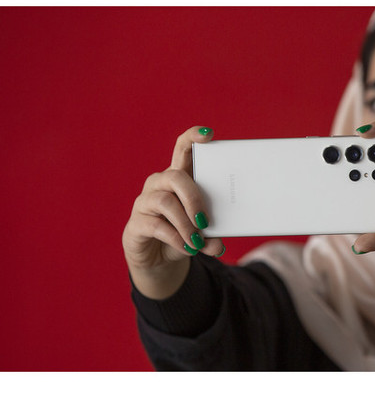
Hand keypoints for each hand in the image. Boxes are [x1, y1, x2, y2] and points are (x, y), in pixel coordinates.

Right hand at [122, 126, 224, 297]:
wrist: (161, 259)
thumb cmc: (186, 234)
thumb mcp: (203, 232)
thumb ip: (213, 234)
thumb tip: (219, 244)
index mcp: (179, 178)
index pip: (183, 149)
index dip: (193, 138)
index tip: (209, 134)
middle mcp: (159, 184)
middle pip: (175, 176)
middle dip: (194, 198)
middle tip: (205, 221)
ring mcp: (145, 202)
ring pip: (165, 202)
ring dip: (185, 223)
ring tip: (197, 241)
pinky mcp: (136, 224)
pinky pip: (156, 225)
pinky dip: (175, 238)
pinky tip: (187, 247)